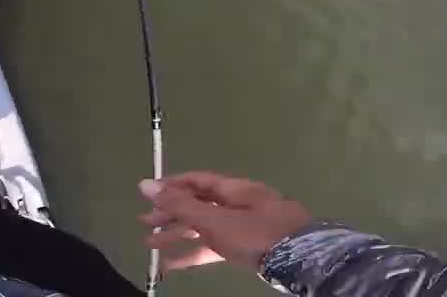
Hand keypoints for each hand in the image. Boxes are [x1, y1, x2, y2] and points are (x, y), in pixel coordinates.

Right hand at [138, 171, 311, 272]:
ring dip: (177, 235)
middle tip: (144, 222)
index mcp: (233, 188)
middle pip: (198, 204)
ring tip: (149, 244)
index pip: (195, 181)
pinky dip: (194, 253)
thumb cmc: (256, 233)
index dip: (170, 186)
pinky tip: (172, 265)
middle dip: (169, 213)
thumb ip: (178, 205)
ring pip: (204, 227)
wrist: (302, 260)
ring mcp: (245, 227)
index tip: (146, 195)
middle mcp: (238, 203)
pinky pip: (215, 247)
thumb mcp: (213, 219)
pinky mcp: (248, 248)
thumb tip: (144, 184)